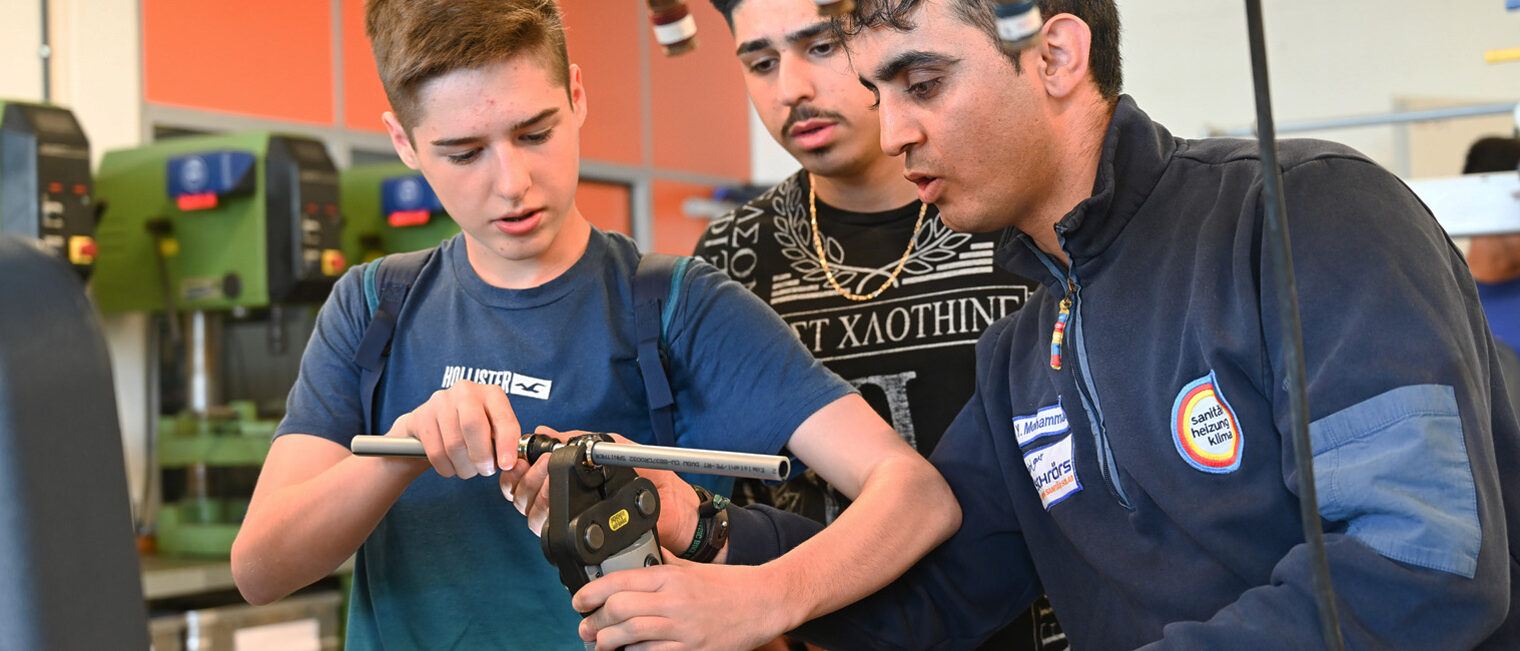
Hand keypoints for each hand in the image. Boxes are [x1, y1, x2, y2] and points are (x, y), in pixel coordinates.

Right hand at [385, 379, 520, 479]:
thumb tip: (513, 463)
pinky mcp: (422, 417)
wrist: (432, 424)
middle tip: (485, 470)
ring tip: (469, 469)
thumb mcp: (492, 429)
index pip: (503, 418)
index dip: (507, 445)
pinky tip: (452, 467)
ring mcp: (441, 402)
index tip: (507, 465)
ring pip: (454, 444)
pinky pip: (436, 453)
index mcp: (491, 393)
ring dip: (464, 466)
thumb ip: (505, 442)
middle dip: (481, 456)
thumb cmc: (471, 430)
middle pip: (474, 426)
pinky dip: (447, 468)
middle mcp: (466, 391)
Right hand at [502, 430, 702, 549]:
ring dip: (535, 498)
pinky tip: (558, 508)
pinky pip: (551, 533)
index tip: (522, 461)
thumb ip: (584, 440)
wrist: (678, 512)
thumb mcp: (620, 449)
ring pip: (530, 514)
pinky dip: (547, 519)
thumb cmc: (656, 480)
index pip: (529, 473)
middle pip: (522, 493)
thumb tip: (547, 432)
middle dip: (527, 480)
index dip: (520, 468)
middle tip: (543, 470)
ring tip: (553, 486)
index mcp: (573, 477)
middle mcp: (567, 499)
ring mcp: (572, 520)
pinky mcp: (581, 539)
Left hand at [574, 551, 795, 650]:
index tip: (579, 600)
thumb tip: (639, 558)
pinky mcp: (691, 650)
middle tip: (585, 625)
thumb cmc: (730, 585)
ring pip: (628, 635)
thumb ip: (664, 563)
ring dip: (606, 641)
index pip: (619, 580)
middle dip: (594, 620)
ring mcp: (682, 628)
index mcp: (671, 576)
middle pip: (618, 609)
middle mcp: (673, 600)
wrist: (764, 602)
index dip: (591, 592)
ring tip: (599, 642)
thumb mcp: (693, 568)